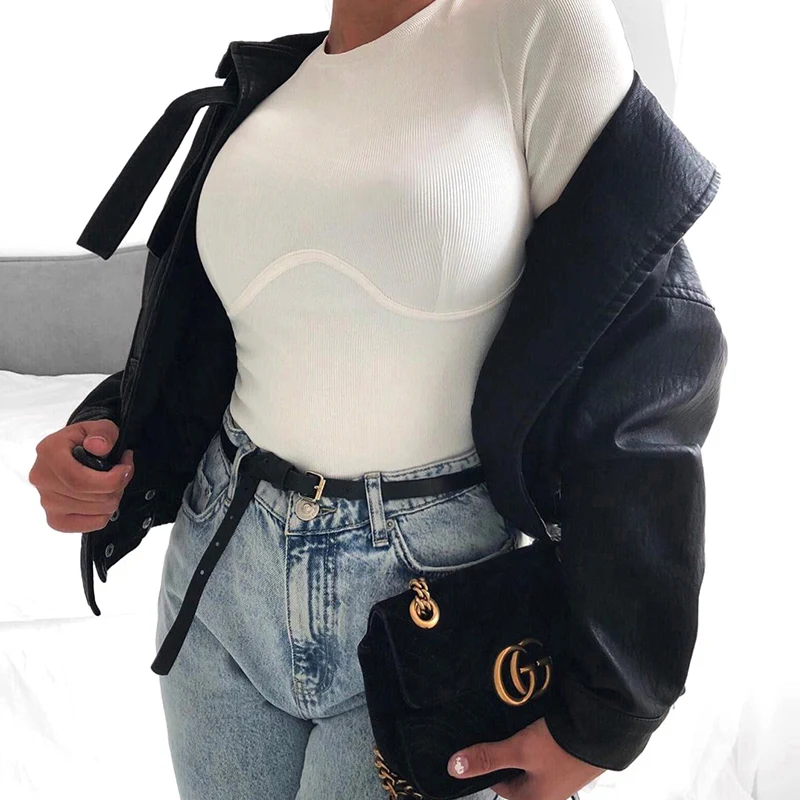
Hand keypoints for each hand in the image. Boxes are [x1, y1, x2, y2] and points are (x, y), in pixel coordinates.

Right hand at [29, 419, 134, 532]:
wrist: (73, 451)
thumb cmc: (86, 439)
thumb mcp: (99, 426)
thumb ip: (103, 433)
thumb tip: (98, 446)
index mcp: (49, 453)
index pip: (79, 480)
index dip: (111, 479)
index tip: (126, 468)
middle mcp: (43, 479)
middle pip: (90, 496)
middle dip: (117, 486)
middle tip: (123, 473)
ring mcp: (47, 501)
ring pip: (94, 511)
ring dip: (113, 498)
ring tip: (113, 483)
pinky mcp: (55, 518)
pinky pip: (89, 525)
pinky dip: (104, 514)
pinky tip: (104, 498)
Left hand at [446, 717, 604, 799]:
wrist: (602, 728)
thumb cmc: (561, 746)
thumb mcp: (518, 750)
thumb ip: (487, 758)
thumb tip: (453, 768)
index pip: (500, 786)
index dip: (489, 764)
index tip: (483, 743)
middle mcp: (550, 793)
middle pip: (515, 774)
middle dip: (507, 754)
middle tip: (503, 732)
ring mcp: (562, 776)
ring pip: (530, 762)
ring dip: (523, 745)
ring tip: (520, 727)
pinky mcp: (571, 758)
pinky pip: (546, 752)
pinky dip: (538, 739)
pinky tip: (538, 726)